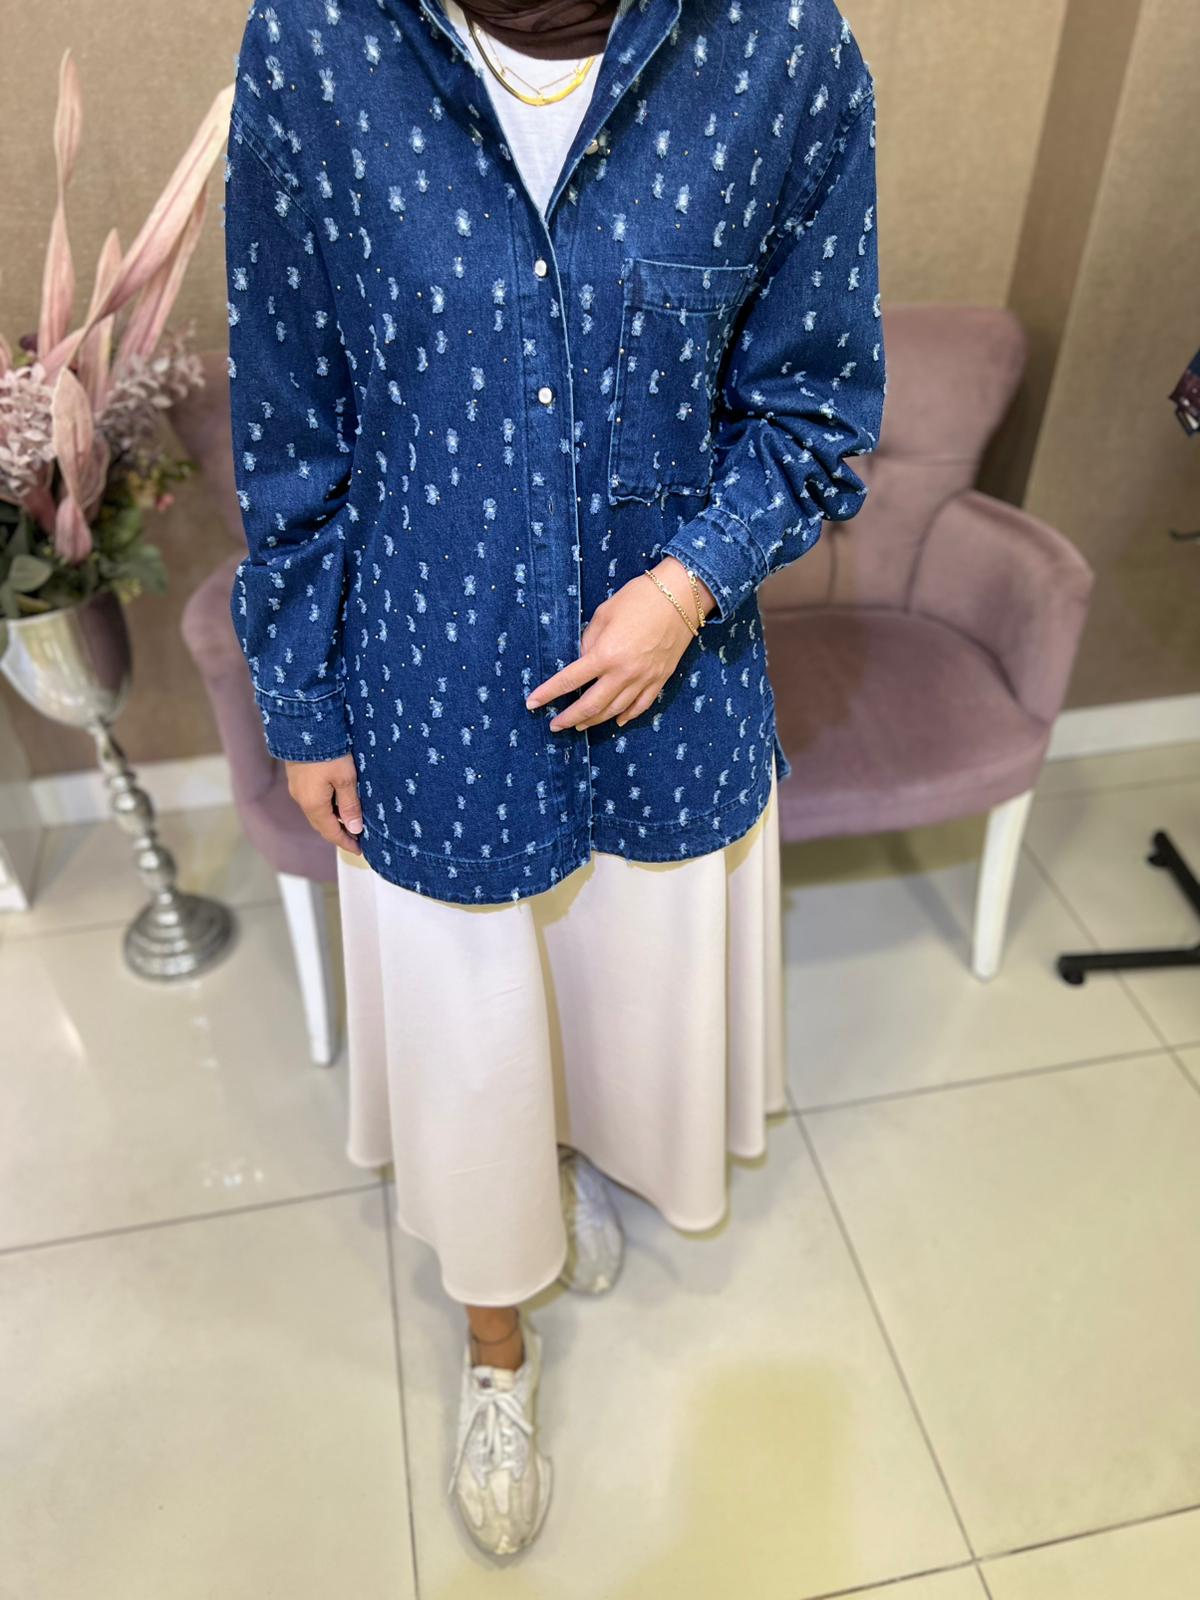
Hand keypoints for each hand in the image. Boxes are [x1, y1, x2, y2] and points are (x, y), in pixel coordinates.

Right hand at [285, 752, 363, 853]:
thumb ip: (350, 805)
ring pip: (316, 812)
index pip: (331, 832)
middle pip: (322, 824)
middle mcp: (302, 800)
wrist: (303, 724)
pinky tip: (337, 801)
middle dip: (338, 833)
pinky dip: (326, 807)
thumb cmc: (327, 751)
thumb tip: (355, 828)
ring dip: (332, 819)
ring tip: (350, 820)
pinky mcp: (297, 778)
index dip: (345, 842)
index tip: (359, 849)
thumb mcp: (346, 778)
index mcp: (314, 804)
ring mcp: (297, 789)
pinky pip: (312, 800)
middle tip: (356, 838)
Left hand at [525, 558, 714, 731]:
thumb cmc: (639, 598)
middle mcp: (623, 673)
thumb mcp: (604, 614)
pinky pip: (641, 706)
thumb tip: (582, 661)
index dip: (548, 694)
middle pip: (591, 705)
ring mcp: (644, 679)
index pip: (569, 681)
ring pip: (615, 711)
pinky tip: (616, 721)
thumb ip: (589, 641)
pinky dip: (626, 717)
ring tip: (580, 724)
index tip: (532, 704)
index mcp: (605, 654)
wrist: (681, 597)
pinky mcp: (660, 680)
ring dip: (594, 720)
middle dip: (569, 718)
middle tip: (555, 726)